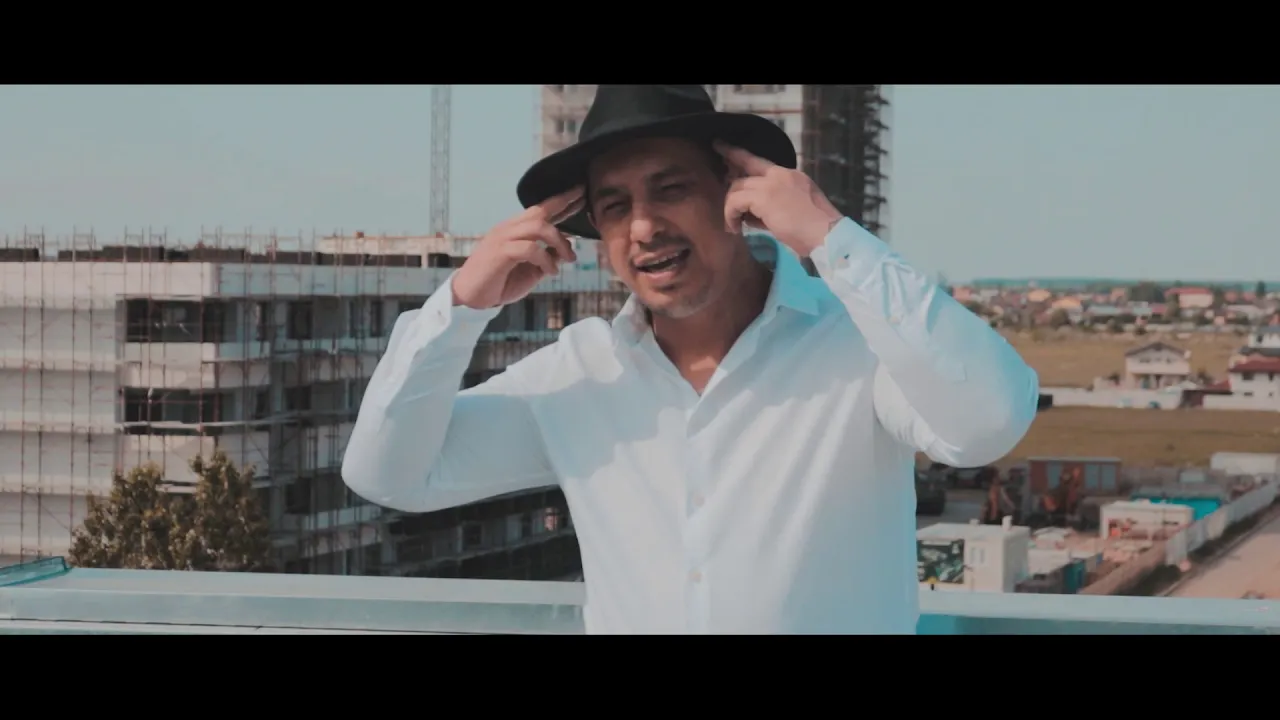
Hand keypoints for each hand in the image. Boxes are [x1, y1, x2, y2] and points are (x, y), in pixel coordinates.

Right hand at [451, 187, 584, 309]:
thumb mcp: (530, 271)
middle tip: (584, 203)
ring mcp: (502, 238)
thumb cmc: (499, 283)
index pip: (540, 210)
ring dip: (559, 242)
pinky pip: (529, 248)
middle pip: (540, 211)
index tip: (580, 193)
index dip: (561, 202)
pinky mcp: (499, 252)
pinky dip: (545, 259)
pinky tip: (551, 272)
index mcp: (515, 230)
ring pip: (538, 227)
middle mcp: (508, 229)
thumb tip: (565, 252)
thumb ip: (546, 259)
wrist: (470, 296)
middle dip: (564, 205)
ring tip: (569, 258)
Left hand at [715, 140, 844, 257]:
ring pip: (737, 187)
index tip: (720, 146)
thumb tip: (752, 214)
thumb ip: (773, 207)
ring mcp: (771, 183)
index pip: (760, 161)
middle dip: (730, 184)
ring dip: (731, 207)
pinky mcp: (763, 196)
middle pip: (745, 171)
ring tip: (734, 225)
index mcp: (792, 176)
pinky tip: (735, 227)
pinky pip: (735, 201)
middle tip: (725, 204)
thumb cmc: (815, 231)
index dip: (738, 154)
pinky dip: (730, 214)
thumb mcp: (795, 212)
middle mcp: (781, 174)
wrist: (826, 234)